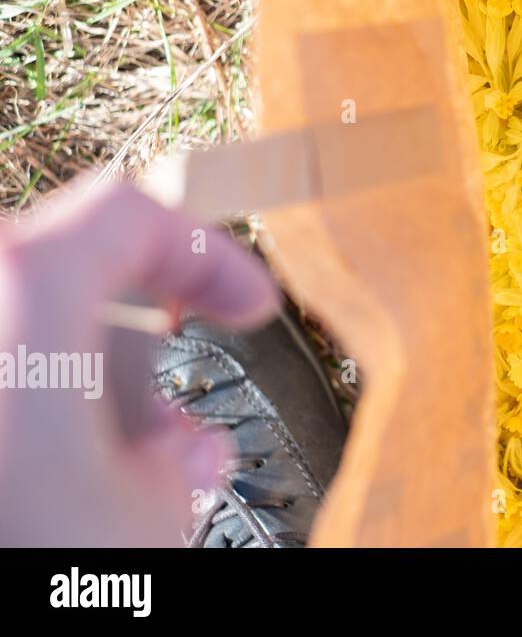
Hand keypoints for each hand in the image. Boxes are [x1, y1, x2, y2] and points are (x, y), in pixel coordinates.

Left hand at [0, 179, 276, 545]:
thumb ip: (178, 451)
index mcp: (21, 297)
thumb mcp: (142, 514)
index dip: (209, 256)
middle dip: (133, 352)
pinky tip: (41, 488)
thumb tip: (177, 452)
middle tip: (173, 425)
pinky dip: (13, 416)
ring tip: (104, 482)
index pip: (130, 215)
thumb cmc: (16, 557)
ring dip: (72, 397)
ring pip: (8, 336)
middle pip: (63, 280)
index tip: (245, 307)